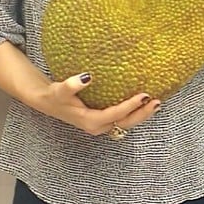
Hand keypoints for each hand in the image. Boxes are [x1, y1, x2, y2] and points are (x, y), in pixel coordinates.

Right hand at [39, 72, 160, 136]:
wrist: (47, 102)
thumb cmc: (54, 96)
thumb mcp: (60, 90)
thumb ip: (72, 85)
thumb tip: (87, 77)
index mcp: (90, 121)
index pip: (116, 114)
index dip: (130, 106)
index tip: (143, 95)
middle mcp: (98, 126)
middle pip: (125, 122)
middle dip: (142, 114)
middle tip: (157, 101)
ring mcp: (100, 125)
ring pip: (125, 123)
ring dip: (140, 114)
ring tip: (155, 103)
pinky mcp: (102, 120)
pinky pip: (122, 119)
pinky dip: (133, 112)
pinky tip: (142, 103)